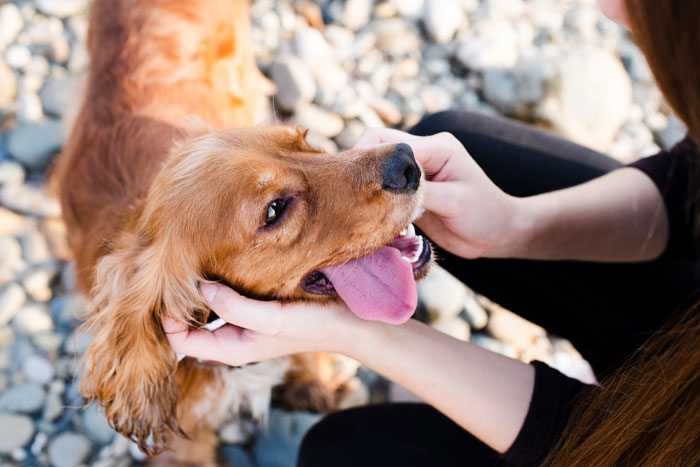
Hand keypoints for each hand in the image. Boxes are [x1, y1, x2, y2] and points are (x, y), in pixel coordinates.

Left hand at [163, 283, 357, 365]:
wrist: (345, 322)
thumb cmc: (310, 325)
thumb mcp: (271, 319)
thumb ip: (234, 308)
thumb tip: (202, 288)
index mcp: (230, 349)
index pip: (180, 341)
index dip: (167, 319)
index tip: (166, 288)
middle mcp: (232, 336)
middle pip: (188, 324)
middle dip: (176, 303)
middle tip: (170, 271)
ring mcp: (243, 321)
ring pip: (205, 308)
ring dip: (196, 290)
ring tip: (190, 264)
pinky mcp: (255, 306)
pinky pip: (224, 296)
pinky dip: (216, 284)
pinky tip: (218, 264)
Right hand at [356, 128, 520, 258]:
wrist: (498, 234)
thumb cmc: (485, 216)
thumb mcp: (454, 202)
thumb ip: (420, 191)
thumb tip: (386, 187)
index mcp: (437, 146)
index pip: (389, 141)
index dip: (369, 159)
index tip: (355, 184)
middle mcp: (424, 152)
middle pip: (377, 146)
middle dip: (362, 167)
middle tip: (351, 195)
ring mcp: (416, 170)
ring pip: (377, 166)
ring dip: (366, 182)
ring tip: (357, 205)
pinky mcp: (411, 189)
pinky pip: (383, 186)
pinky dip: (374, 196)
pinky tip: (370, 212)